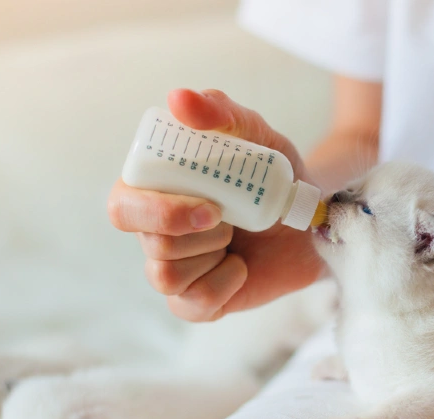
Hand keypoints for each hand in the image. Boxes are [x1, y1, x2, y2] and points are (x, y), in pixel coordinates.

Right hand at [108, 89, 322, 320]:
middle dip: (191, 235)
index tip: (209, 206)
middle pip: (147, 243)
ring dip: (209, 256)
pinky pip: (191, 305)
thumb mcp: (258, 136)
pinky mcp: (196, 299)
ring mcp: (175, 268)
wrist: (311, 221)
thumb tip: (177, 99)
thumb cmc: (275, 176)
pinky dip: (223, 286)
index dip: (156, 210)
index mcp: (156, 191)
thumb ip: (220, 112)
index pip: (122, 205)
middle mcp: (157, 231)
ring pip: (165, 276)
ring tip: (236, 238)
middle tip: (227, 221)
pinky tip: (240, 268)